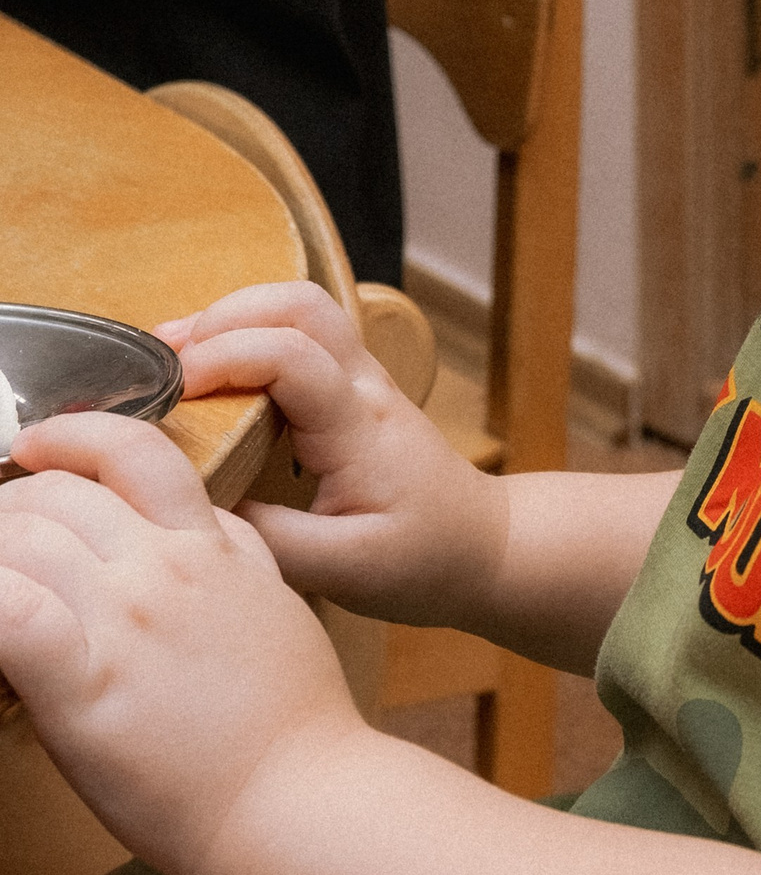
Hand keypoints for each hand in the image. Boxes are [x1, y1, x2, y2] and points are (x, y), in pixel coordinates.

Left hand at [0, 411, 359, 874]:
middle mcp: (164, 566)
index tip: (36, 448)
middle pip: (57, 493)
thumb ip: (234, 555)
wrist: (298, 802)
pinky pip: (8, 612)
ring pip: (20, 540)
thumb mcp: (276, 606)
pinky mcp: (83, 681)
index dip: (73, 439)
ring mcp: (124, 618)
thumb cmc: (293, 726)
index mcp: (210, 548)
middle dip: (7, 506)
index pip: (133, 452)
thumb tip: (206, 525)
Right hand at [155, 284, 506, 631]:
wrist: (485, 548)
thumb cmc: (422, 560)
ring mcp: (364, 380)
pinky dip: (251, 338)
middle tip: (161, 361)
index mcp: (360, 427)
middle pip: (299, 304)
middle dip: (223, 317)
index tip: (169, 392)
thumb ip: (270, 540)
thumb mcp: (344, 570)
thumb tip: (200, 503)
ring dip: (234, 320)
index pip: (291, 356)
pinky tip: (211, 377)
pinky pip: (303, 337)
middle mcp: (365, 386)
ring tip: (172, 360)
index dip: (223, 358)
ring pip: (302, 308)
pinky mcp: (355, 389)